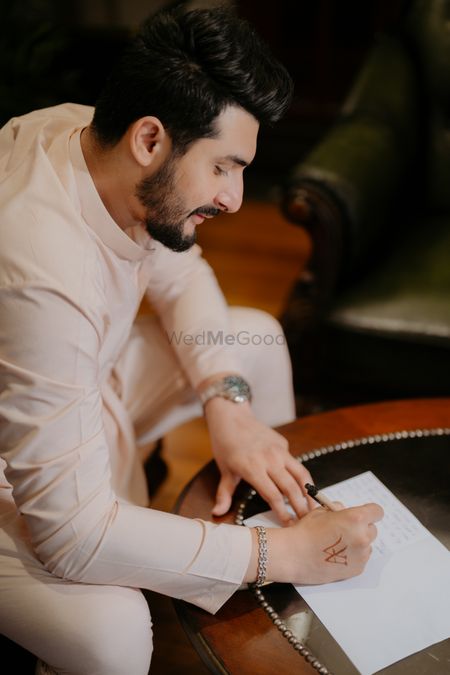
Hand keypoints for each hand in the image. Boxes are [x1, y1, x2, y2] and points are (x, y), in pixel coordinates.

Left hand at [204, 397, 314, 523]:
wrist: (231, 417)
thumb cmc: (225, 445)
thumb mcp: (224, 470)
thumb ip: (224, 493)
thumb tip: (217, 513)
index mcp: (252, 468)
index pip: (273, 495)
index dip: (282, 512)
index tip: (288, 524)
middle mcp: (269, 459)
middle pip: (291, 487)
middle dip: (301, 506)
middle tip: (308, 521)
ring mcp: (279, 450)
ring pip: (300, 473)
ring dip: (309, 491)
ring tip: (315, 507)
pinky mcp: (283, 444)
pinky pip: (294, 462)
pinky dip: (301, 476)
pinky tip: (304, 488)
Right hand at [262, 502, 383, 584]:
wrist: (293, 555)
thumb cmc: (305, 531)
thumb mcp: (322, 511)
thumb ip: (339, 509)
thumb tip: (346, 512)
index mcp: (355, 518)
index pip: (377, 512)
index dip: (369, 512)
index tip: (363, 514)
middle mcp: (362, 537)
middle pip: (372, 529)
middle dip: (362, 528)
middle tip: (345, 530)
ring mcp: (361, 555)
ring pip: (367, 545)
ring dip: (357, 543)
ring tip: (337, 545)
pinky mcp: (357, 569)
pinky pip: (361, 558)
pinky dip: (352, 556)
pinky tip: (336, 555)